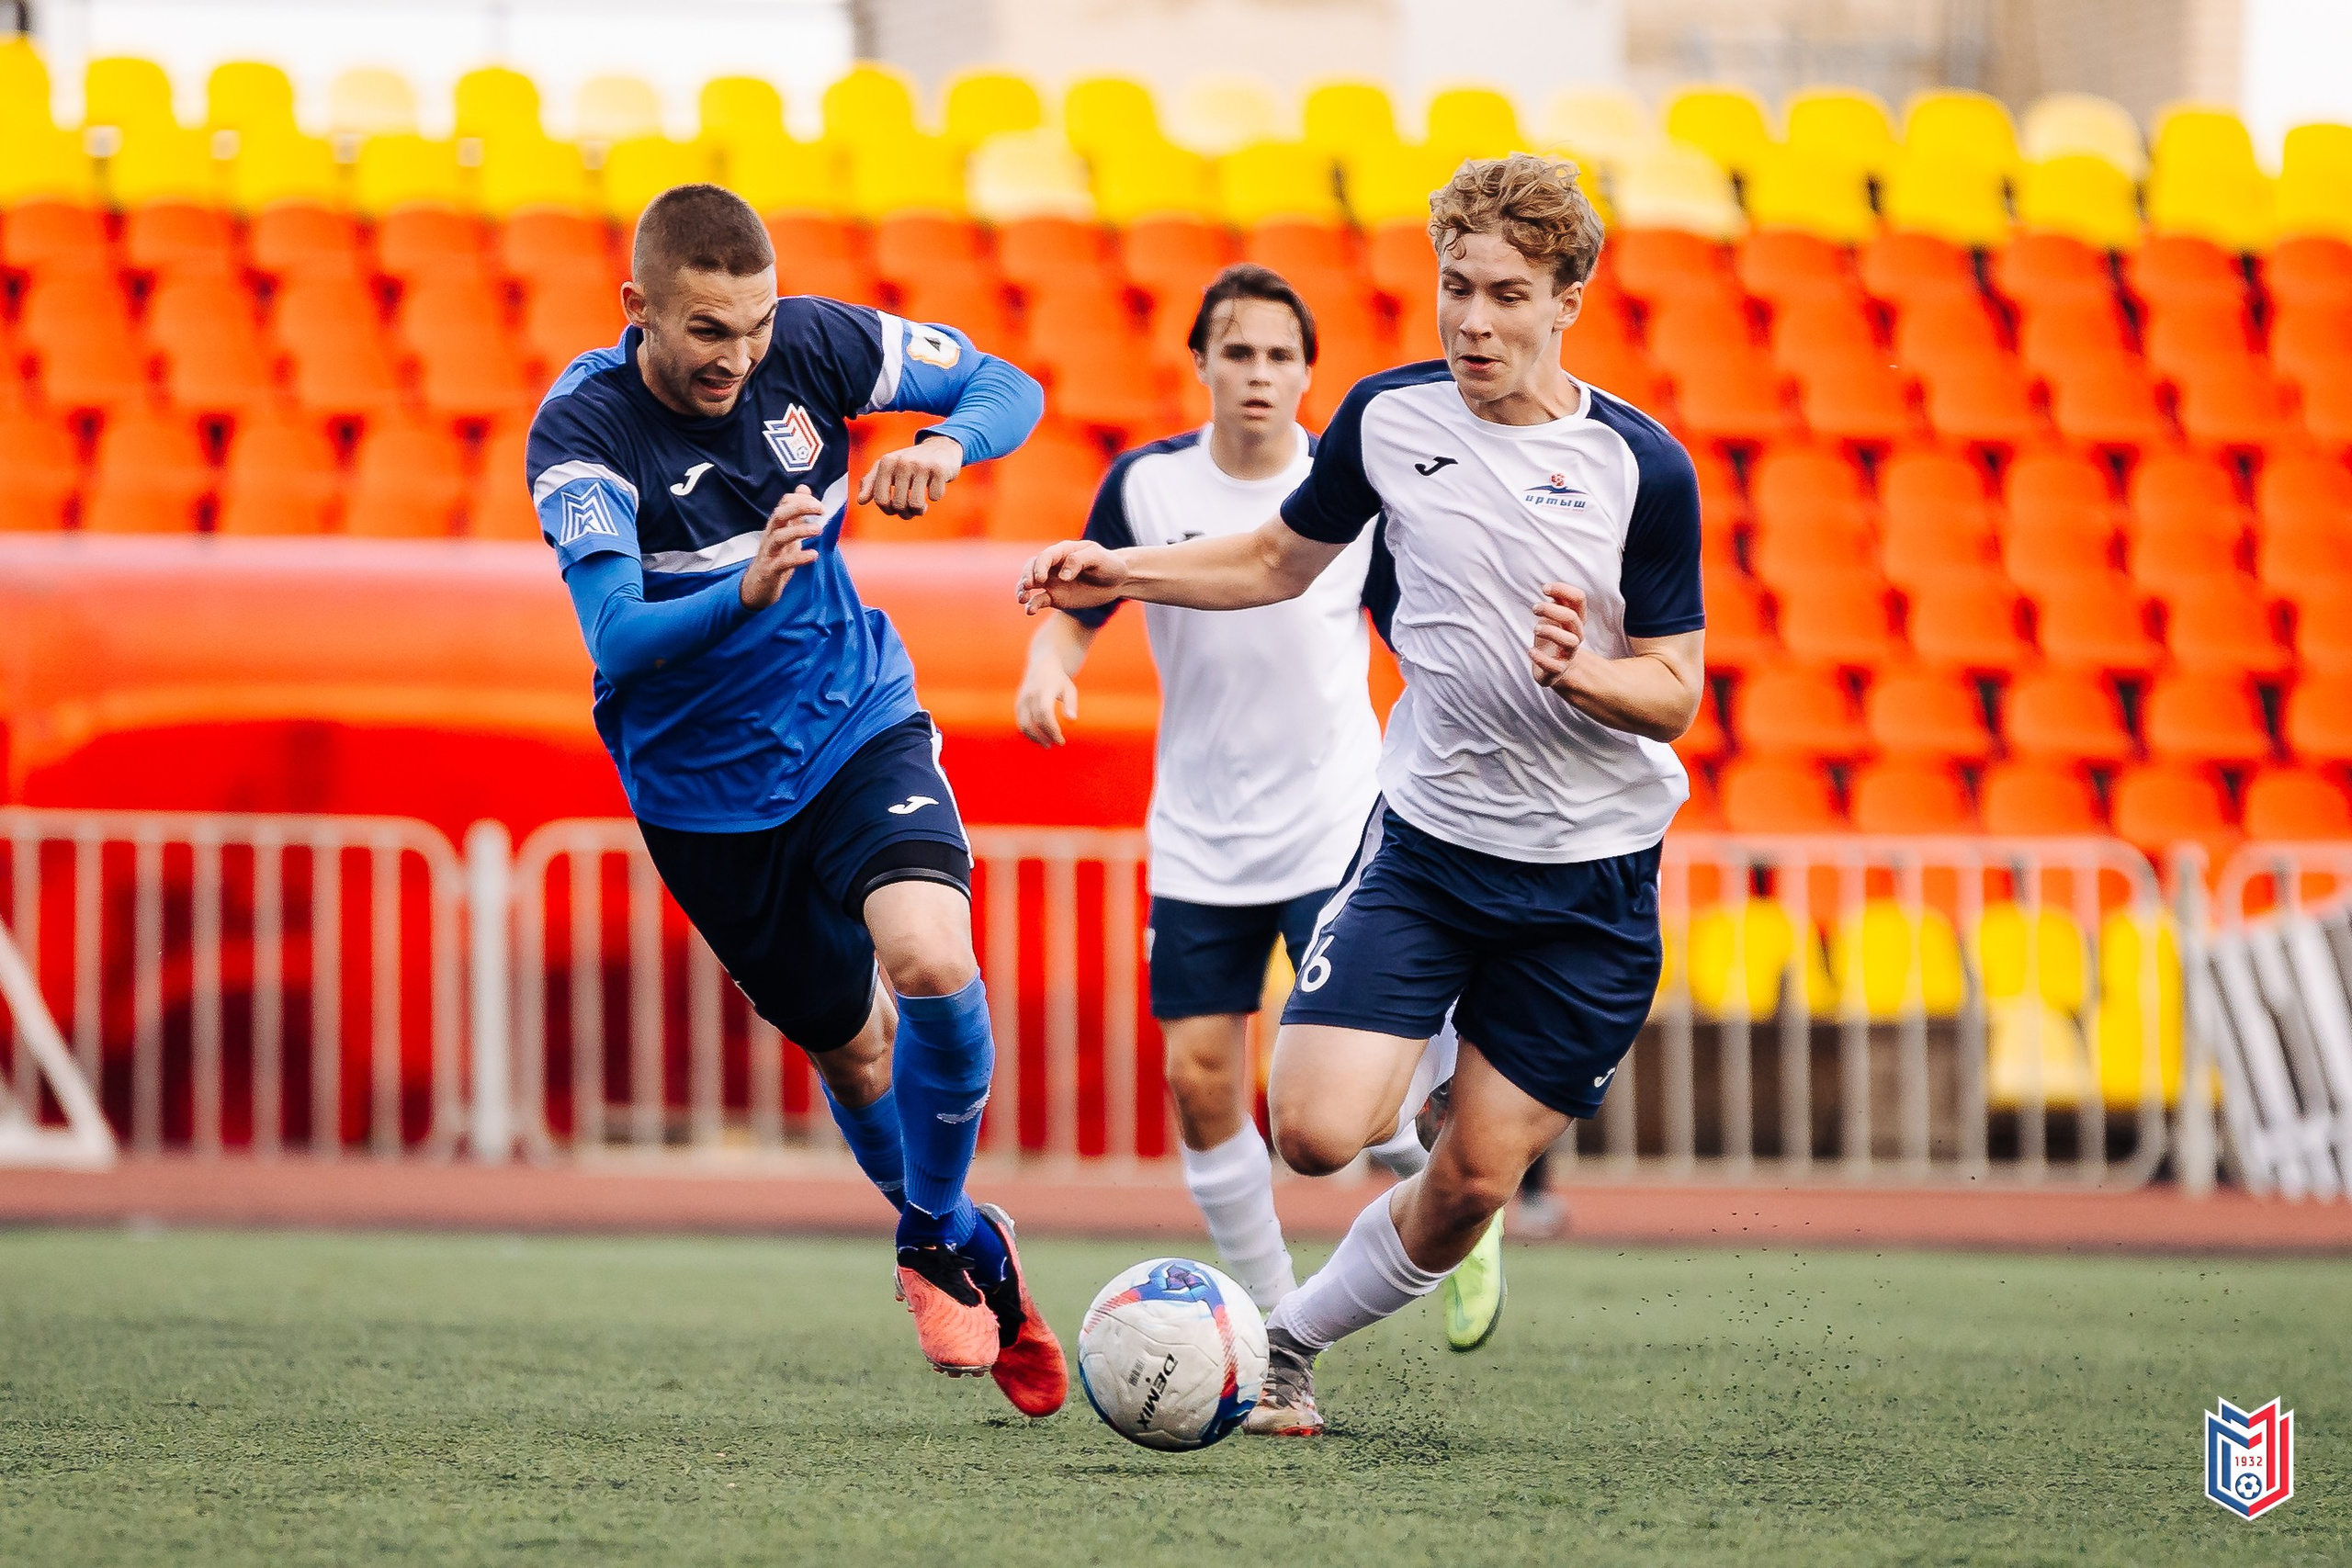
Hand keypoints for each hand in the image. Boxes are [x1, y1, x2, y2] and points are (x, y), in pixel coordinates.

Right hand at [740, 487, 825, 608]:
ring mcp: (769, 553)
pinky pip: (782, 562)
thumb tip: (804, 487)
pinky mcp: (769, 570)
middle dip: (799, 508)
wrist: (757, 588)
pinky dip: (798, 558)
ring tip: (818, 530)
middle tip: (821, 509)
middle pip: (779, 515)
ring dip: (799, 531)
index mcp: (776, 526)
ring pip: (779, 537)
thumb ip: (796, 513)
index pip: (784, 503)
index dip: (801, 499)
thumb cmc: (775, 558)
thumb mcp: (788, 533)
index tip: (820, 505)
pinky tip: (813, 555)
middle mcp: (770, 536)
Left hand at [857, 435, 962, 516]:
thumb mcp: (888, 468)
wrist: (940, 447)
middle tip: (911, 508)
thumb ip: (870, 483)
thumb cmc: (910, 463)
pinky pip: (935, 497)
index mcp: (886, 463)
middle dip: (905, 512)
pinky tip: (935, 486)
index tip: (895, 508)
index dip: (888, 510)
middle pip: (898, 505)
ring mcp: (921, 465)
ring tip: (922, 505)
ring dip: (919, 510)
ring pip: (916, 504)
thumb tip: (860, 501)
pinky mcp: (939, 469)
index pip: (880, 499)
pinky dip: (936, 496)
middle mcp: (902, 462)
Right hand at [1014, 665, 1079, 746]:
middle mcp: (1030, 695)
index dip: (1051, 729)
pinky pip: (1021, 723)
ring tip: (1047, 744)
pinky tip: (1040, 738)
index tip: (1061, 740)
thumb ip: (1071, 704)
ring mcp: (1022, 700)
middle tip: (1058, 743)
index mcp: (1044, 691)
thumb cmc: (1059, 680)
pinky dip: (1029, 733)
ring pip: (1024, 725)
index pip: (1044, 714)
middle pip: (1033, 722)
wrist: (1042, 665)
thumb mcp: (1069, 689)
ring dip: (1035, 738)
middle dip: (1045, 736)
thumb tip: (1072, 720)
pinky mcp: (1018, 704)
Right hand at [1016, 540, 1129, 614]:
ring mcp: (1052, 582)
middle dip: (1026, 576)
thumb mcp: (1098, 558)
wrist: (1117, 581)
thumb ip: (1079, 561)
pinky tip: (1030, 611)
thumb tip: (1062, 576)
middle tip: (1027, 586)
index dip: (1040, 567)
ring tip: (1022, 599)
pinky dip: (1032, 605)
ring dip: (1022, 590)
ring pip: (1029, 584)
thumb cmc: (1109, 564)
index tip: (1042, 579)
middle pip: (1031, 567)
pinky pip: (1038, 601)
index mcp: (1063, 551)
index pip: (1045, 556)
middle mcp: (1053, 566)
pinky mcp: (1055, 597)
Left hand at [1530, 582, 1584, 690]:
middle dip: (1551, 610)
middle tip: (1535, 608)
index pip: (1579, 599)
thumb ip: (1556, 603)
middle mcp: (1576, 636)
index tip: (1544, 589)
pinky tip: (1530, 651)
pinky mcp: (1558, 670)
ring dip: (1551, 632)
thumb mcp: (1553, 617)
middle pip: (1572, 618)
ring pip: (1570, 642)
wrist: (1553, 667)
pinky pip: (1555, 666)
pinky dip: (1541, 658)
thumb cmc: (1551, 637)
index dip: (1563, 590)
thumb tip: (1550, 588)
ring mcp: (1568, 654)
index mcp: (1575, 620)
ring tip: (1536, 629)